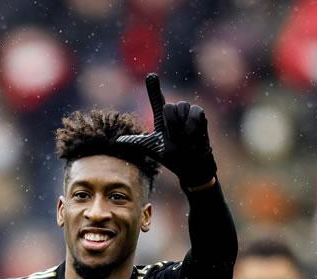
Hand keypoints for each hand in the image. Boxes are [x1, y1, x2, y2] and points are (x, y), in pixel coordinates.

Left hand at [116, 73, 216, 189]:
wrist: (190, 165)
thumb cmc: (172, 157)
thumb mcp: (152, 148)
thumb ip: (136, 142)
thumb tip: (117, 141)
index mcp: (162, 118)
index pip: (157, 99)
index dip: (154, 87)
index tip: (151, 76)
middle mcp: (174, 112)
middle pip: (168, 107)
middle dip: (171, 126)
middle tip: (174, 139)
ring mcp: (187, 112)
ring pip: (181, 107)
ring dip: (181, 127)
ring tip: (184, 139)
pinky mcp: (199, 115)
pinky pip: (195, 111)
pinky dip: (192, 124)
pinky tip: (193, 135)